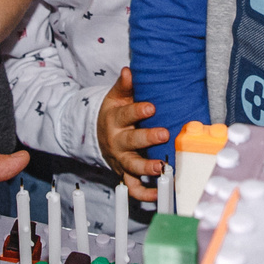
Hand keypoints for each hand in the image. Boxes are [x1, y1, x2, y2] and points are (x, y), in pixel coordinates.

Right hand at [96, 70, 170, 199]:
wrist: (99, 135)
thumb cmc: (114, 114)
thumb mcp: (116, 98)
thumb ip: (124, 86)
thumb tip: (129, 70)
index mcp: (115, 120)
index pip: (125, 114)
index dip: (138, 111)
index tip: (152, 107)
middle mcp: (117, 141)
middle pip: (130, 141)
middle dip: (147, 138)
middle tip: (164, 134)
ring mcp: (121, 160)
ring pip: (132, 166)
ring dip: (146, 167)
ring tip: (162, 167)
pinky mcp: (125, 173)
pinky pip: (133, 187)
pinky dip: (145, 193)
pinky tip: (159, 193)